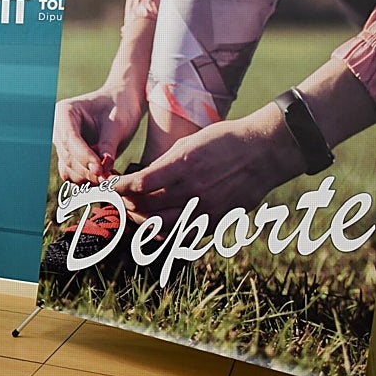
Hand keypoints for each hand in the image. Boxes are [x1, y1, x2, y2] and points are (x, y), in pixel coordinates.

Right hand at [53, 82, 145, 183]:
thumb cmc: (120, 107)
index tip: (101, 169)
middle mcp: (57, 129)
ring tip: (112, 175)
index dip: (84, 157)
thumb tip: (102, 170)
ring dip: (89, 177)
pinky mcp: (70, 157)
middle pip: (67, 157)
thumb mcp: (118, 124)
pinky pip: (74, 175)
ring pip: (69, 170)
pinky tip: (107, 175)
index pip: (70, 139)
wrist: (123, 103)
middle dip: (88, 170)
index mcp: (64, 112)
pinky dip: (90, 179)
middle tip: (110, 178)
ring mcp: (62, 145)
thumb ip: (108, 145)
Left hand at [113, 105, 301, 226]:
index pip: (140, 184)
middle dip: (126, 205)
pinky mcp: (216, 220)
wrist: (265, 151)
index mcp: (184, 165)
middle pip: (146, 206)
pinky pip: (183, 234)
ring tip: (133, 214)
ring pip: (161, 225)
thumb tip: (140, 180)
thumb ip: (164, 163)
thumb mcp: (190, 142)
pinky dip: (165, 232)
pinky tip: (156, 226)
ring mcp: (205, 207)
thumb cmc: (224, 140)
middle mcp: (192, 189)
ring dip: (141, 221)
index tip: (110, 187)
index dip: (120, 189)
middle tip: (116, 202)